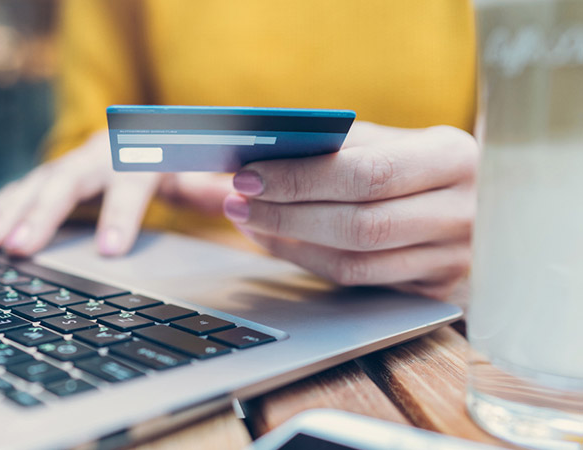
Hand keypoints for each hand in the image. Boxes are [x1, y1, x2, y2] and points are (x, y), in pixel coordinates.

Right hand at [0, 130, 231, 256]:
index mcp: (144, 151)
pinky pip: (23, 187)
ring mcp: (75, 161)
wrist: (158, 132)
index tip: (109, 250)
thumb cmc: (181, 158)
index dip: (121, 214)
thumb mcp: (206, 171)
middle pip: (69, 180)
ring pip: (38, 183)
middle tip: (18, 248)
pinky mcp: (57, 173)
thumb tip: (240, 196)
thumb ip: (217, 186)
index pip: (132, 180)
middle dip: (43, 214)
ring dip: (9, 211)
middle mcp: (103, 151)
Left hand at [224, 121, 477, 298]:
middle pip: (360, 225)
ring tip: (247, 220)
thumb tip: (251, 153)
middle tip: (236, 201)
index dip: (303, 179)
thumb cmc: (412, 160)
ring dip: (288, 243)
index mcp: (454, 158)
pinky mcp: (434, 291)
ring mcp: (453, 259)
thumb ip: (327, 145)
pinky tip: (278, 241)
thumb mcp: (384, 140)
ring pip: (355, 262)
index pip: (369, 174)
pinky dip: (308, 261)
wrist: (474, 196)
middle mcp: (464, 213)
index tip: (249, 175)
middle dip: (286, 215)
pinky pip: (357, 281)